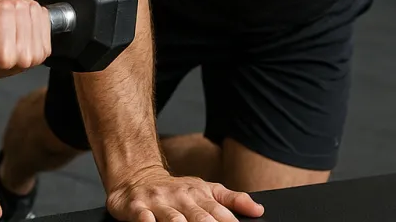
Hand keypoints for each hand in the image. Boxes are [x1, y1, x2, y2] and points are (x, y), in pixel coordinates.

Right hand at [0, 0, 51, 79]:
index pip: (6, 8)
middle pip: (21, 6)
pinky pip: (44, 15)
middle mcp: (21, 57)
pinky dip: (31, 16)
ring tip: (5, 27)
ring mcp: (35, 55)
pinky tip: (18, 28)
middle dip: (6, 8)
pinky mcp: (44, 51)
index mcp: (1, 54)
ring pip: (33, 8)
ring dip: (19, 12)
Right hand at [106, 166, 264, 220]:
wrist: (138, 176)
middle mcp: (180, 198)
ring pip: (173, 220)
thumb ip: (232, 200)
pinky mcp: (137, 208)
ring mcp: (159, 203)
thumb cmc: (176, 190)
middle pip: (200, 218)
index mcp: (199, 194)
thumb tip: (258, 210)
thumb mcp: (205, 189)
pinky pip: (143, 217)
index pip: (220, 213)